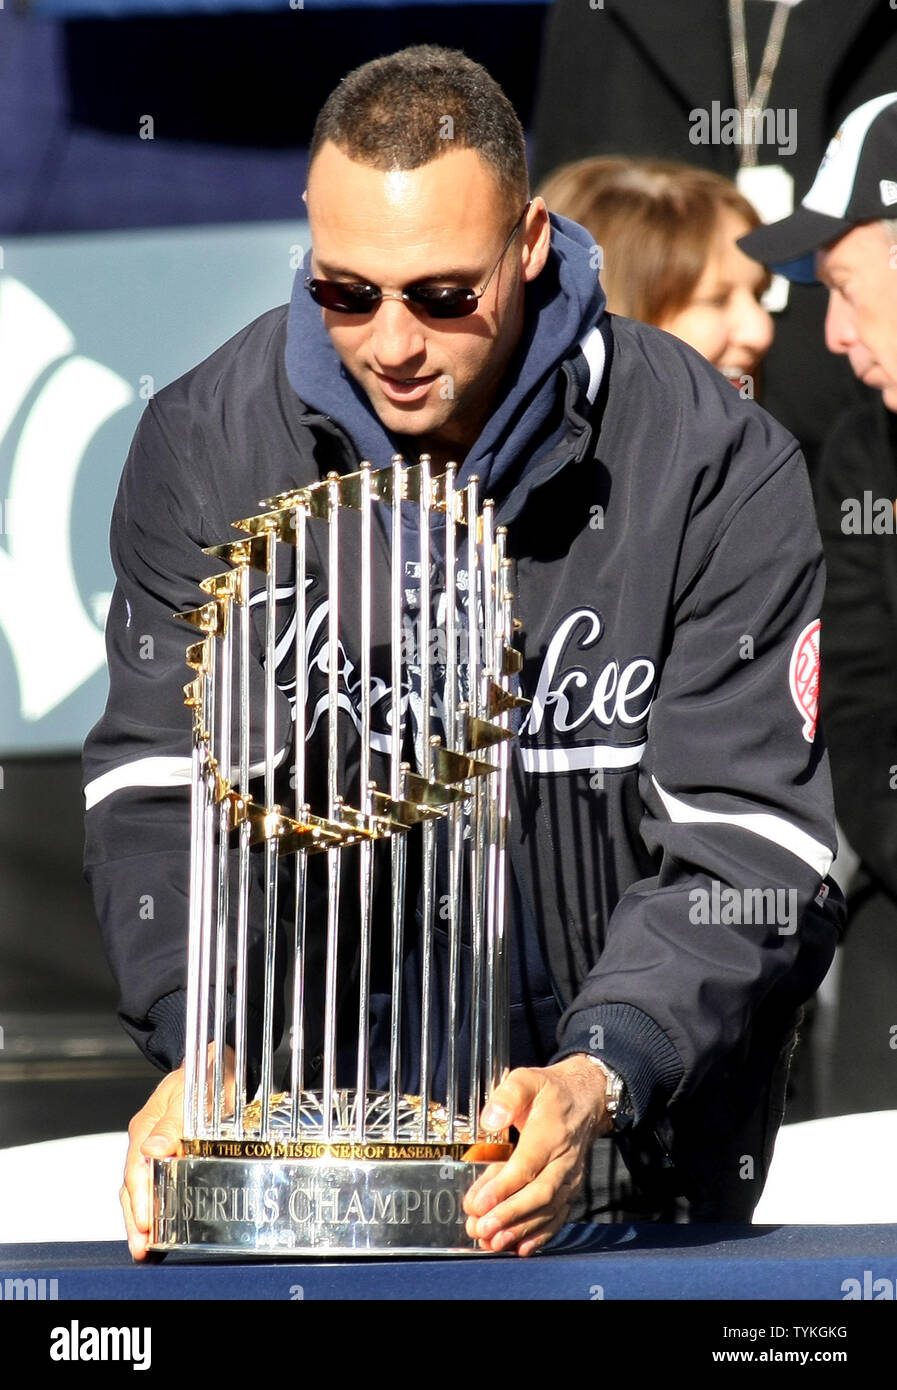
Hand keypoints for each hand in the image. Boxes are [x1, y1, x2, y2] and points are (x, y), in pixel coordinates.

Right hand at [120, 1043, 233, 1259]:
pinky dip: (156, 1204)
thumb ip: (172, 1122)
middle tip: (142, 1247)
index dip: (140, 1198)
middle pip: (135, 1185)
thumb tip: (151, 1151)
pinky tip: (161, 1223)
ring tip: (146, 1246)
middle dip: (136, 1217)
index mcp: (146, 1126)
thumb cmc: (206, 1074)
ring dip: (144, 1216)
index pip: (137, 1170)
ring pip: (144, 1187)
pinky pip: (158, 1182)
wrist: (219, 1063)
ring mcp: (157, 1147)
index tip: (145, 1222)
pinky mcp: (171, 1153)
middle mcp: (147, 1139)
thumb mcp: (192, 1093)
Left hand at [463, 1055, 612, 1256]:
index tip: (478, 1203)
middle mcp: (565, 1159)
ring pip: (548, 1210)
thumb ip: (508, 1096)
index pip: (527, 1164)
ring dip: (520, 1229)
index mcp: (551, 1131)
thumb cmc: (550, 1091)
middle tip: (481, 1228)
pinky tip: (520, 1248)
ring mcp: (570, 1178)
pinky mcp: (571, 1190)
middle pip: (539, 1193)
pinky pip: (558, 1216)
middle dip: (509, 1215)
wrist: (585, 1098)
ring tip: (491, 1242)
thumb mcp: (527, 1079)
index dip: (503, 1187)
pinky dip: (541, 1235)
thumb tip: (489, 1120)